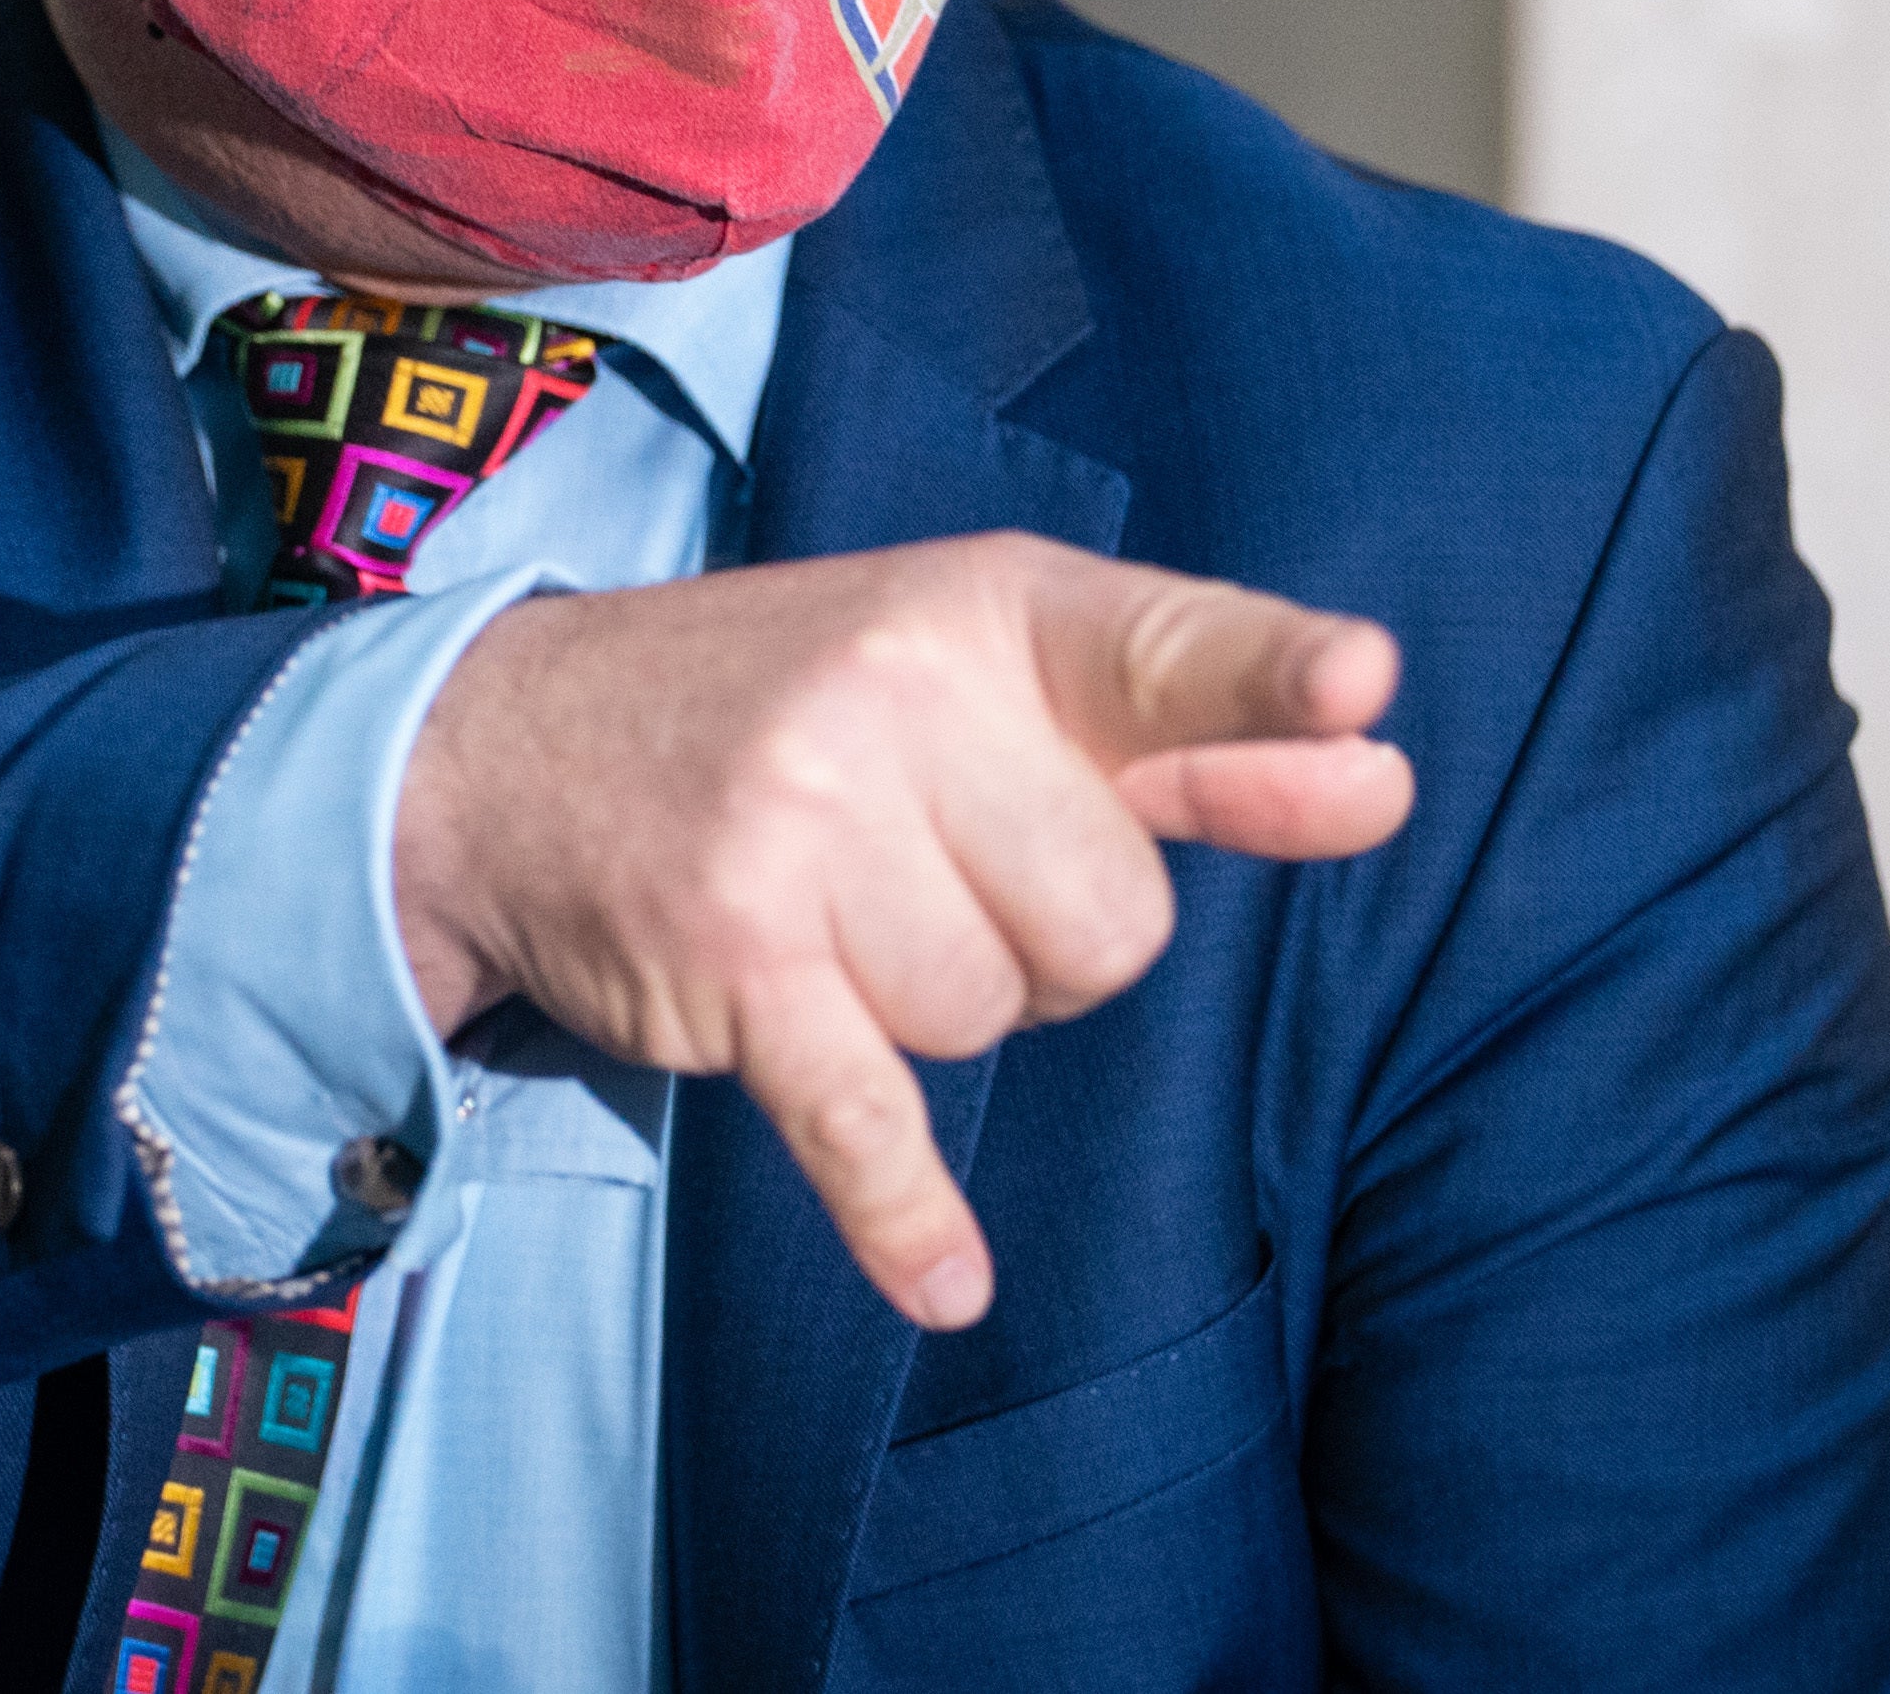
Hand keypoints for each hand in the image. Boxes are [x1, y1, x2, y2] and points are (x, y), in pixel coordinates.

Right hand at [390, 532, 1409, 1329]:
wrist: (508, 746)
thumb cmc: (799, 711)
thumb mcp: (988, 675)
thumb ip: (1194, 736)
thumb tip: (1381, 781)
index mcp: (988, 608)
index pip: (1164, 649)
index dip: (1270, 680)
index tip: (1363, 694)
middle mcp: (899, 694)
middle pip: (1112, 923)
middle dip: (1044, 942)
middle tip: (929, 871)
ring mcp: (810, 825)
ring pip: (999, 1021)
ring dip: (937, 1011)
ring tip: (838, 919)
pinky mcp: (738, 961)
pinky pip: (869, 1120)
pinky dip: (906, 1214)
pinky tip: (949, 1282)